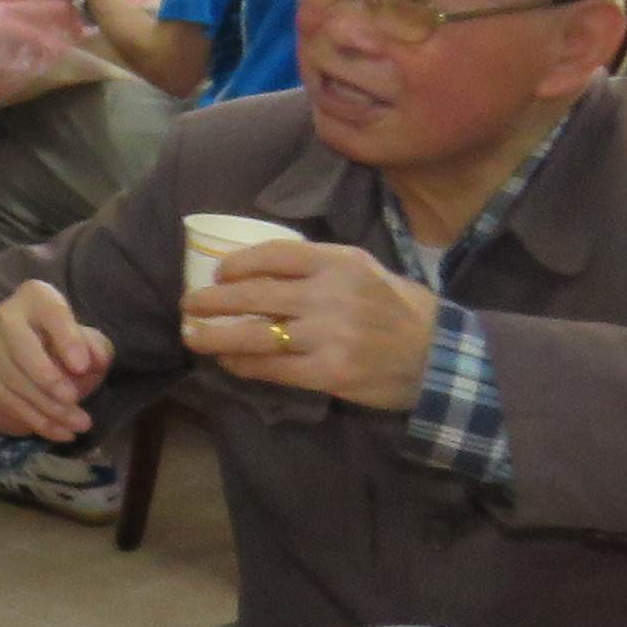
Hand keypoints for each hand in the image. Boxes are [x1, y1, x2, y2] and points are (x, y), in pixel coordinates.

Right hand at [0, 279, 114, 441]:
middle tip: (74, 399)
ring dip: (50, 410)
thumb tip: (94, 361)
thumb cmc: (64, 346)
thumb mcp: (88, 342)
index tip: (83, 367)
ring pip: (15, 383)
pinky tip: (62, 433)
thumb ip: (96, 348)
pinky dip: (38, 422)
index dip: (66, 338)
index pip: (50, 312)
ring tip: (81, 425)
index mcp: (36, 298)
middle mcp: (4, 317)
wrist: (24, 359)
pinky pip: (7, 403)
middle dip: (49, 379)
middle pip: (22, 349)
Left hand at [183, 242, 439, 413]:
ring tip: (193, 336)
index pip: (275, 254)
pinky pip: (272, 368)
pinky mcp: (328, 372)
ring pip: (255, 335)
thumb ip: (320, 266)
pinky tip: (229, 363)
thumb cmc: (399, 310)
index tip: (219, 273)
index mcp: (340, 262)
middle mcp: (331, 294)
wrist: (438, 357)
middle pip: (254, 295)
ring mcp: (329, 335)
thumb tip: (263, 268)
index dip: (239, 263)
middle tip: (189, 305)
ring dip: (215, 336)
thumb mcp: (366, 270)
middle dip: (212, 301)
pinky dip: (243, 365)